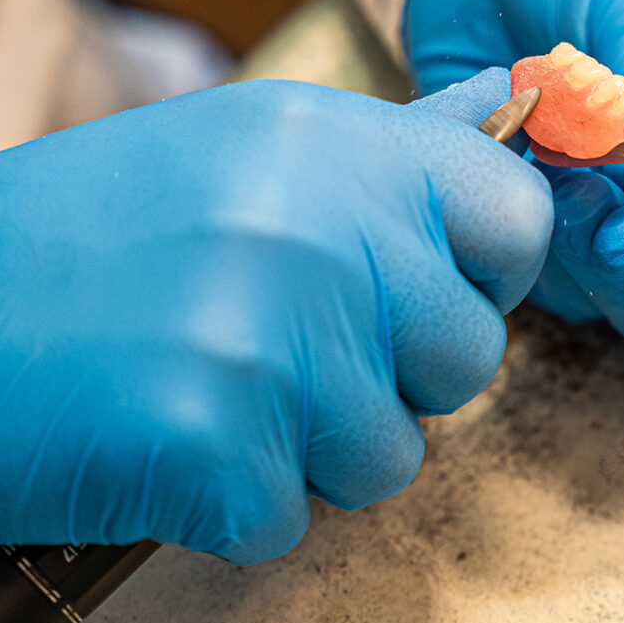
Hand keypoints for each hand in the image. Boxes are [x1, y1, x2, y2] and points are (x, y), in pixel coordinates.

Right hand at [0, 71, 549, 562]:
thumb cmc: (107, 226)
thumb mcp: (260, 147)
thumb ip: (401, 143)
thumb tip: (503, 104)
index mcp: (342, 148)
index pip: (517, 218)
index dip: (487, 271)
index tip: (425, 288)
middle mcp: (323, 232)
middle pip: (468, 358)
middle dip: (393, 376)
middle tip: (287, 345)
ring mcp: (272, 340)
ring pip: (392, 456)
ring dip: (313, 448)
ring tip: (218, 387)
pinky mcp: (216, 445)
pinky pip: (294, 518)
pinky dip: (235, 500)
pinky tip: (167, 435)